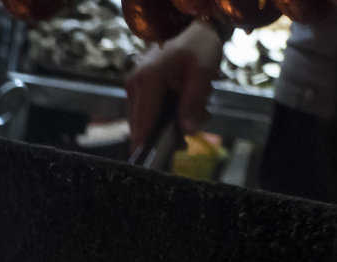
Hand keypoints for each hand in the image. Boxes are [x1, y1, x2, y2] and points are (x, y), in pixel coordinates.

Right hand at [124, 21, 223, 151]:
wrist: (192, 23)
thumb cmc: (199, 45)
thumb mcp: (203, 73)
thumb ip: (194, 104)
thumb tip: (187, 132)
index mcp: (146, 82)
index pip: (143, 123)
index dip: (145, 145)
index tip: (148, 164)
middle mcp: (134, 85)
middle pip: (141, 123)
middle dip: (159, 136)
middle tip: (182, 144)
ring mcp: (133, 84)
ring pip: (143, 117)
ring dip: (161, 125)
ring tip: (186, 124)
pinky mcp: (138, 84)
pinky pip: (146, 108)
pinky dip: (160, 115)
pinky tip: (178, 112)